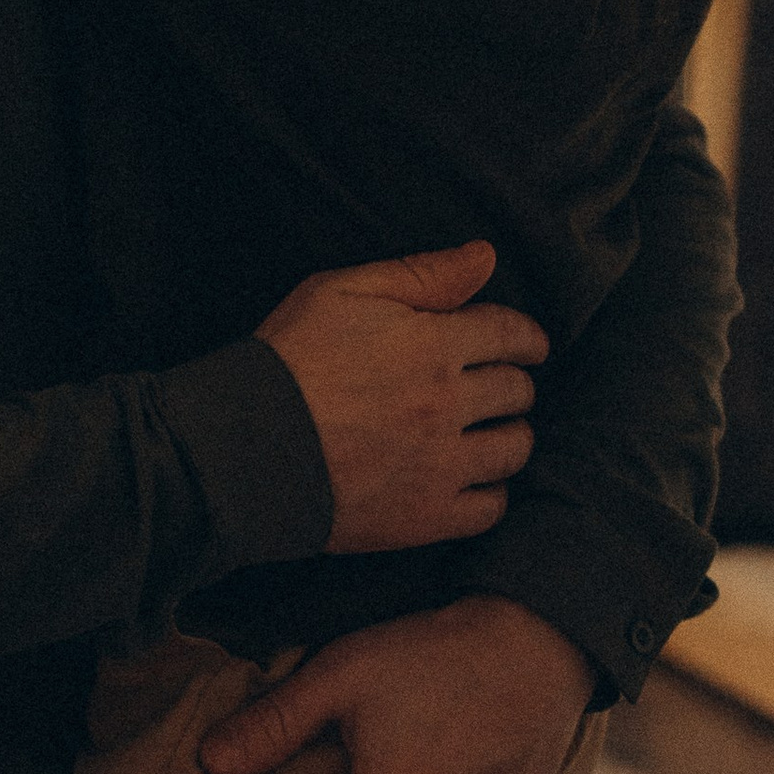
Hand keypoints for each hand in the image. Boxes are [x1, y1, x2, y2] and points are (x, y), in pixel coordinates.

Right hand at [257, 242, 548, 555]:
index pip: (513, 335)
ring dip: (508, 436)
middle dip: (513, 384)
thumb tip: (486, 256)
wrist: (243, 447)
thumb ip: (421, 274)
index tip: (529, 346)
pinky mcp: (426, 517)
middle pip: (519, 392)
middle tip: (497, 387)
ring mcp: (441, 465)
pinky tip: (470, 480)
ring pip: (514, 449)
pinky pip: (490, 508)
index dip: (527, 338)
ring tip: (488, 434)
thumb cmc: (287, 361)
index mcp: (434, 345)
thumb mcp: (343, 292)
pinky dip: (490, 492)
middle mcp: (449, 405)